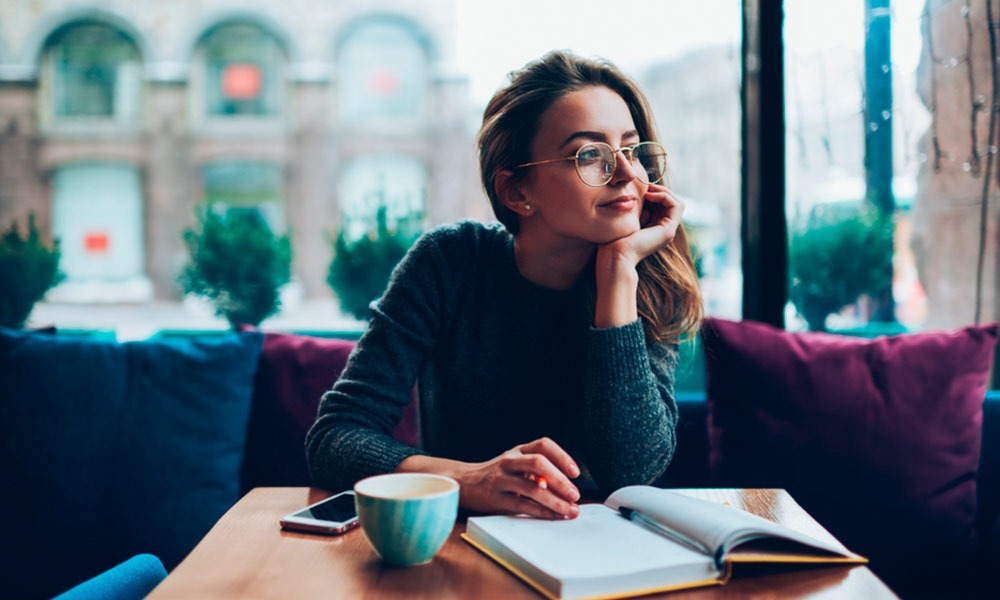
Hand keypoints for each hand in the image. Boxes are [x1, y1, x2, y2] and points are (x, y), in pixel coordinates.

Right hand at [444, 437, 581, 518]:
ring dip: (555, 501)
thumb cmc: (497, 475)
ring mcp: (500, 479)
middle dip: (560, 480)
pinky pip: (522, 505)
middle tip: (574, 494)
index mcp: (518, 450)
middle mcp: (509, 461)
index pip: (543, 445)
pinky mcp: (494, 498)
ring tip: (570, 510)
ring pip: (531, 488)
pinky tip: (553, 516)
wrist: (465, 483)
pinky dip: (541, 512)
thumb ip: (537, 471)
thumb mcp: (515, 464)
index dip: (562, 457)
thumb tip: (565, 485)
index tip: (575, 472)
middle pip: (538, 463)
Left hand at [600, 184, 684, 266]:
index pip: (663, 205)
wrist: (615, 256)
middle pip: (671, 203)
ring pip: (676, 203)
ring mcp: (668, 231)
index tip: (640, 190)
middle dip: (660, 191)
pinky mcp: (668, 231)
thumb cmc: (613, 240)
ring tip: (647, 190)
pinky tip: (649, 196)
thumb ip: (636, 210)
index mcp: (654, 229)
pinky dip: (665, 196)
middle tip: (645, 187)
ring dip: (663, 192)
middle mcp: (664, 231)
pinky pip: (676, 206)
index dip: (655, 193)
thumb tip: (640, 194)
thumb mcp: (626, 219)